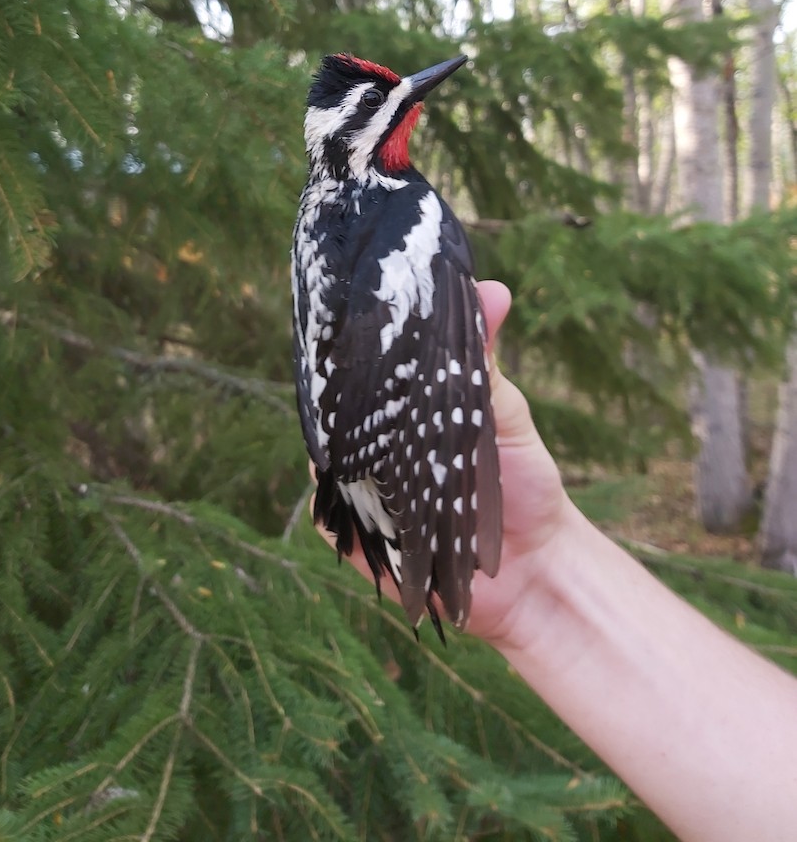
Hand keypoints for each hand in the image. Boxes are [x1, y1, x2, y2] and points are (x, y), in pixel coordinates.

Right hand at [314, 280, 572, 648]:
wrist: (534, 569)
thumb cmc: (524, 480)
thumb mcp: (506, 412)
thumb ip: (485, 358)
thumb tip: (495, 290)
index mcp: (404, 403)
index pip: (362, 363)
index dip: (351, 341)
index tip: (350, 315)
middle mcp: (375, 440)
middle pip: (334, 407)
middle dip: (338, 391)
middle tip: (356, 377)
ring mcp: (362, 486)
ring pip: (326, 455)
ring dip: (340, 445)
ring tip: (362, 433)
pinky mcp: (357, 535)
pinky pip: (328, 513)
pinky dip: (337, 501)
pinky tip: (359, 488)